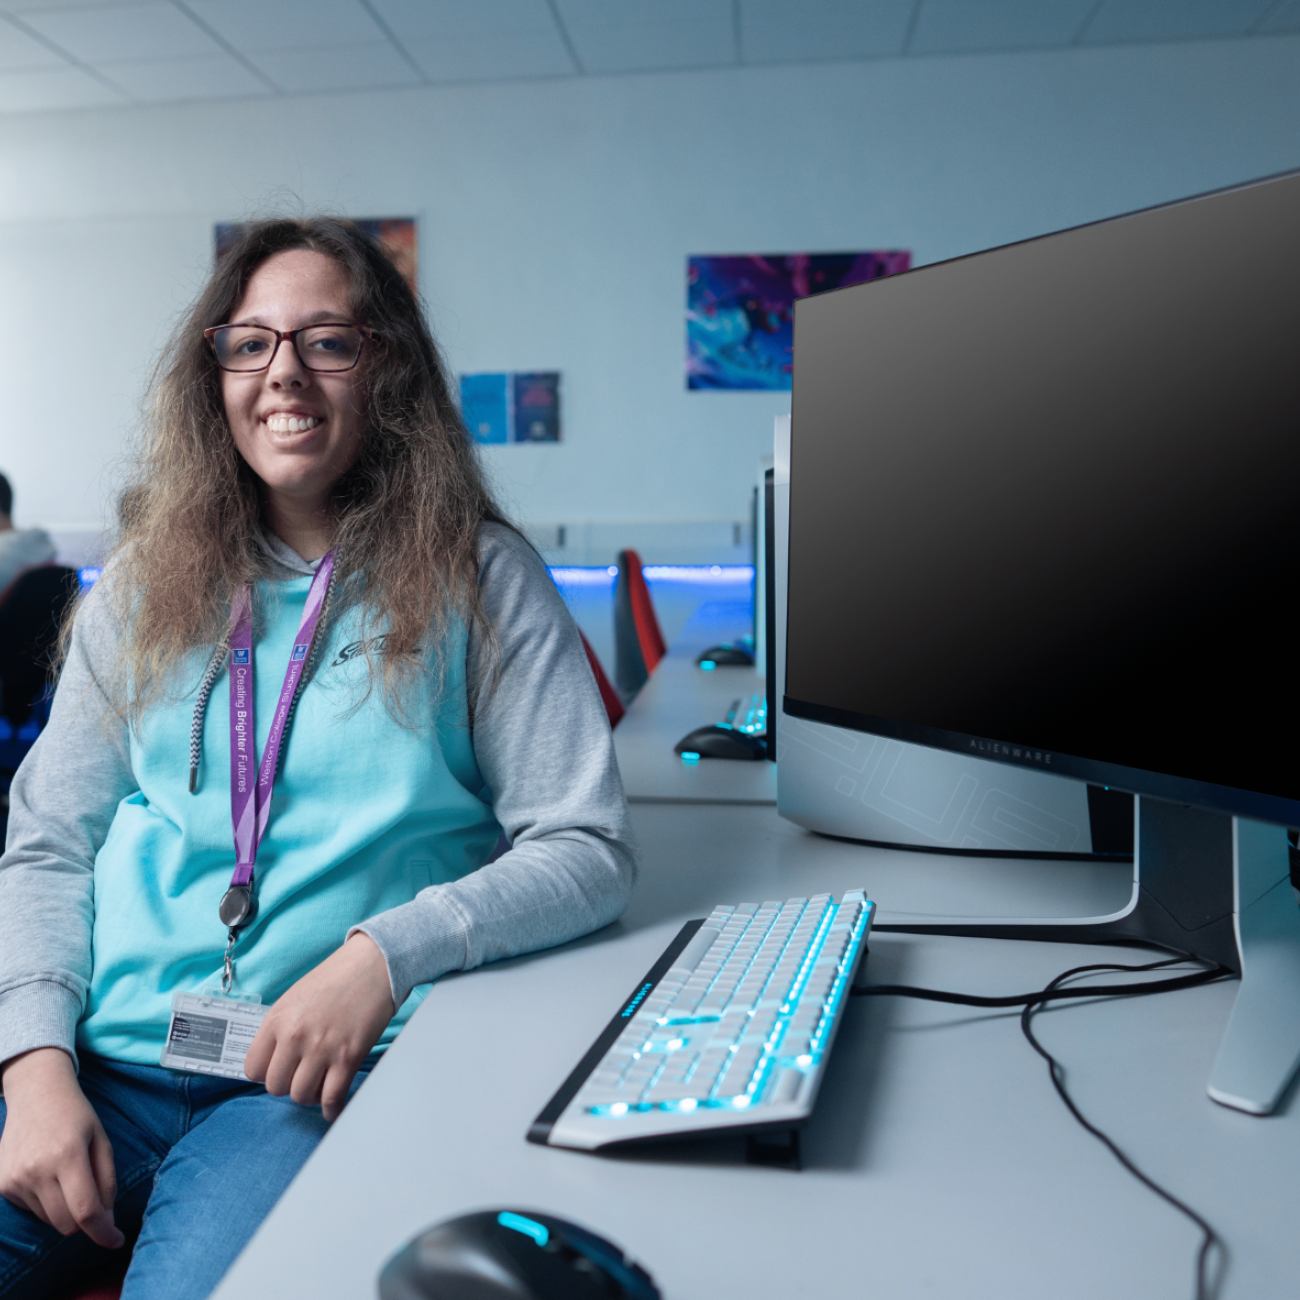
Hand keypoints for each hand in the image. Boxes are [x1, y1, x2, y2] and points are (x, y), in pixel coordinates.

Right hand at [0, 1048, 123, 1249]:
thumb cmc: (76, 1115)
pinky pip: (32, 1210)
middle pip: (66, 1224)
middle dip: (86, 1220)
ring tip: (67, 1175)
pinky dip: (46, 1202)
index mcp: (67, 1155)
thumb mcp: (101, 1139)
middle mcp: (37, 1170)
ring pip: (49, 1220)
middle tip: (94, 1199)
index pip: (86, 1211)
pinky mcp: (1, 1185)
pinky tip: (48, 1174)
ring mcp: (15, 1179)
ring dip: (65, 1209)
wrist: (36, 1093)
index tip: (116, 1240)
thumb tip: (107, 1218)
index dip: (103, 1232)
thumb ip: (107, 1180)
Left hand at [244, 933, 394, 1121]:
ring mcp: (321, 1048)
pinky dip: (331, 1108)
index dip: (267, 1073)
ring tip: (320, 1084)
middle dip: (289, 1085)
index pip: (253, 1069)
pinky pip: (331, 1097)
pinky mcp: (348, 1057)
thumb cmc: (337, 977)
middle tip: (303, 1075)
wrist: (374, 963)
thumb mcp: (295, 998)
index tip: (280, 1070)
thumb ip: (281, 1028)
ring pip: (301, 1096)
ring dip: (310, 1095)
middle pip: (276, 1087)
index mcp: (277, 1019)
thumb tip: (276, 1060)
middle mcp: (295, 1036)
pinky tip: (333, 1106)